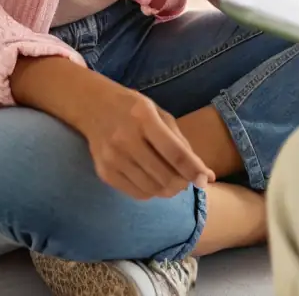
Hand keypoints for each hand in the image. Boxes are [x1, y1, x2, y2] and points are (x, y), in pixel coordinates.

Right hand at [76, 77, 214, 201]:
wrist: (91, 106)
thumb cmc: (132, 108)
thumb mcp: (158, 113)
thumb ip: (180, 141)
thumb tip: (205, 174)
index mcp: (143, 118)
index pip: (174, 151)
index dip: (193, 168)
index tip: (207, 180)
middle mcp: (126, 139)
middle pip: (163, 175)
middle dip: (182, 183)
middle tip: (189, 180)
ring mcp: (113, 158)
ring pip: (151, 189)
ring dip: (169, 190)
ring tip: (174, 181)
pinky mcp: (104, 172)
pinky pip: (136, 193)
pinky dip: (152, 192)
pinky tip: (155, 181)